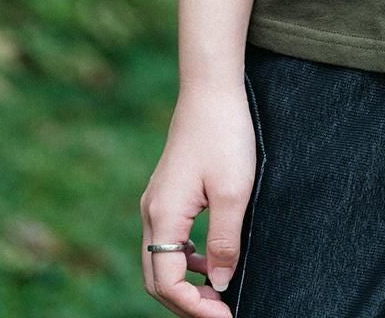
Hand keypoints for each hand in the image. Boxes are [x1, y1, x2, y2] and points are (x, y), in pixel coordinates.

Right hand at [140, 82, 256, 311]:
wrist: (211, 89)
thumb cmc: (224, 135)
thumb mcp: (233, 192)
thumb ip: (224, 242)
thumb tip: (220, 285)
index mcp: (163, 216)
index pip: (167, 284)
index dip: (195, 309)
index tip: (226, 316)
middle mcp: (152, 212)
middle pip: (157, 279)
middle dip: (186, 304)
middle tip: (222, 313)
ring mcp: (157, 202)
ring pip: (161, 262)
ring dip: (186, 284)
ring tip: (219, 294)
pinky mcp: (167, 193)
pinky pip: (168, 241)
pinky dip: (186, 261)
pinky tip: (212, 260)